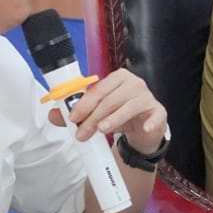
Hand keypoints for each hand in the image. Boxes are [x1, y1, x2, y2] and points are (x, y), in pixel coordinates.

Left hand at [48, 68, 167, 154]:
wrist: (143, 129)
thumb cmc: (120, 116)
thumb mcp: (97, 115)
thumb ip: (77, 114)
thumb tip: (53, 115)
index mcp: (118, 78)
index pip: (98, 90)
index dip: (84, 104)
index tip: (73, 118)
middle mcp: (134, 84)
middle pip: (110, 100)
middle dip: (93, 118)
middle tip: (82, 133)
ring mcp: (148, 97)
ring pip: (129, 107)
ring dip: (114, 119)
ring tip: (102, 130)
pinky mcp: (159, 112)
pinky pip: (156, 116)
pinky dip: (150, 122)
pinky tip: (145, 128)